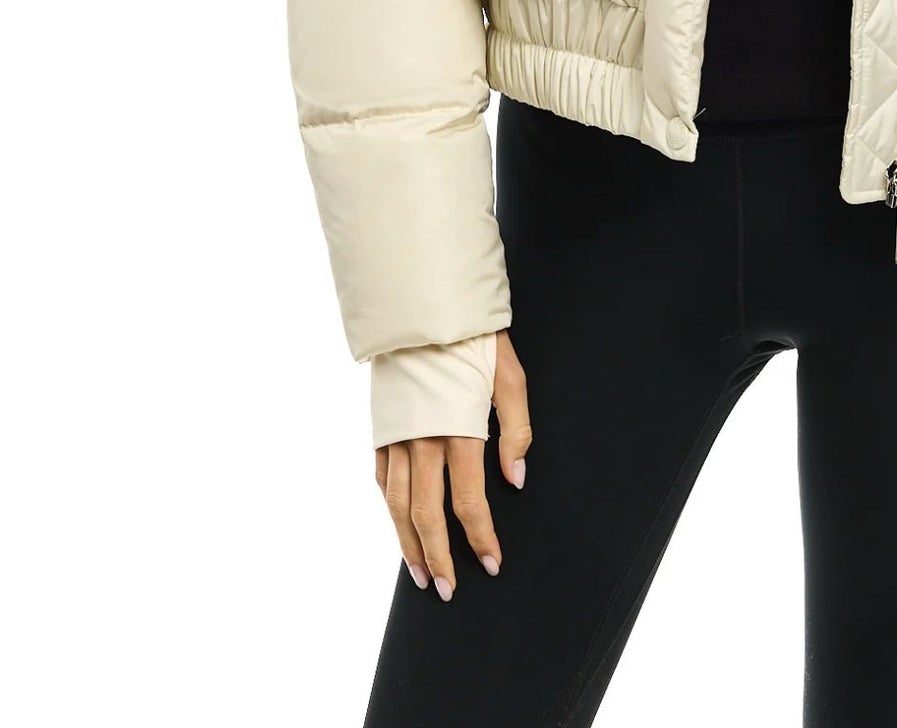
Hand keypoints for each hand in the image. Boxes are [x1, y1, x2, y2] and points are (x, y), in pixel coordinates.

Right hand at [373, 330, 531, 600]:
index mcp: (457, 429)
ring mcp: (395, 435)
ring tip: (420, 575)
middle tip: (448, 590)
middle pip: (425, 514)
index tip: (491, 563)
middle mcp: (421, 439)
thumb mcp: (510, 377)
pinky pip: (380, 478)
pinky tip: (398, 525)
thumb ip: (516, 429)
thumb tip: (516, 479)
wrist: (423, 307)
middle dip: (438, 556)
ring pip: (395, 504)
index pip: (467, 500)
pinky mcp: (380, 427)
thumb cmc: (474, 341)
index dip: (479, 536)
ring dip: (407, 544)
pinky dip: (388, 507)